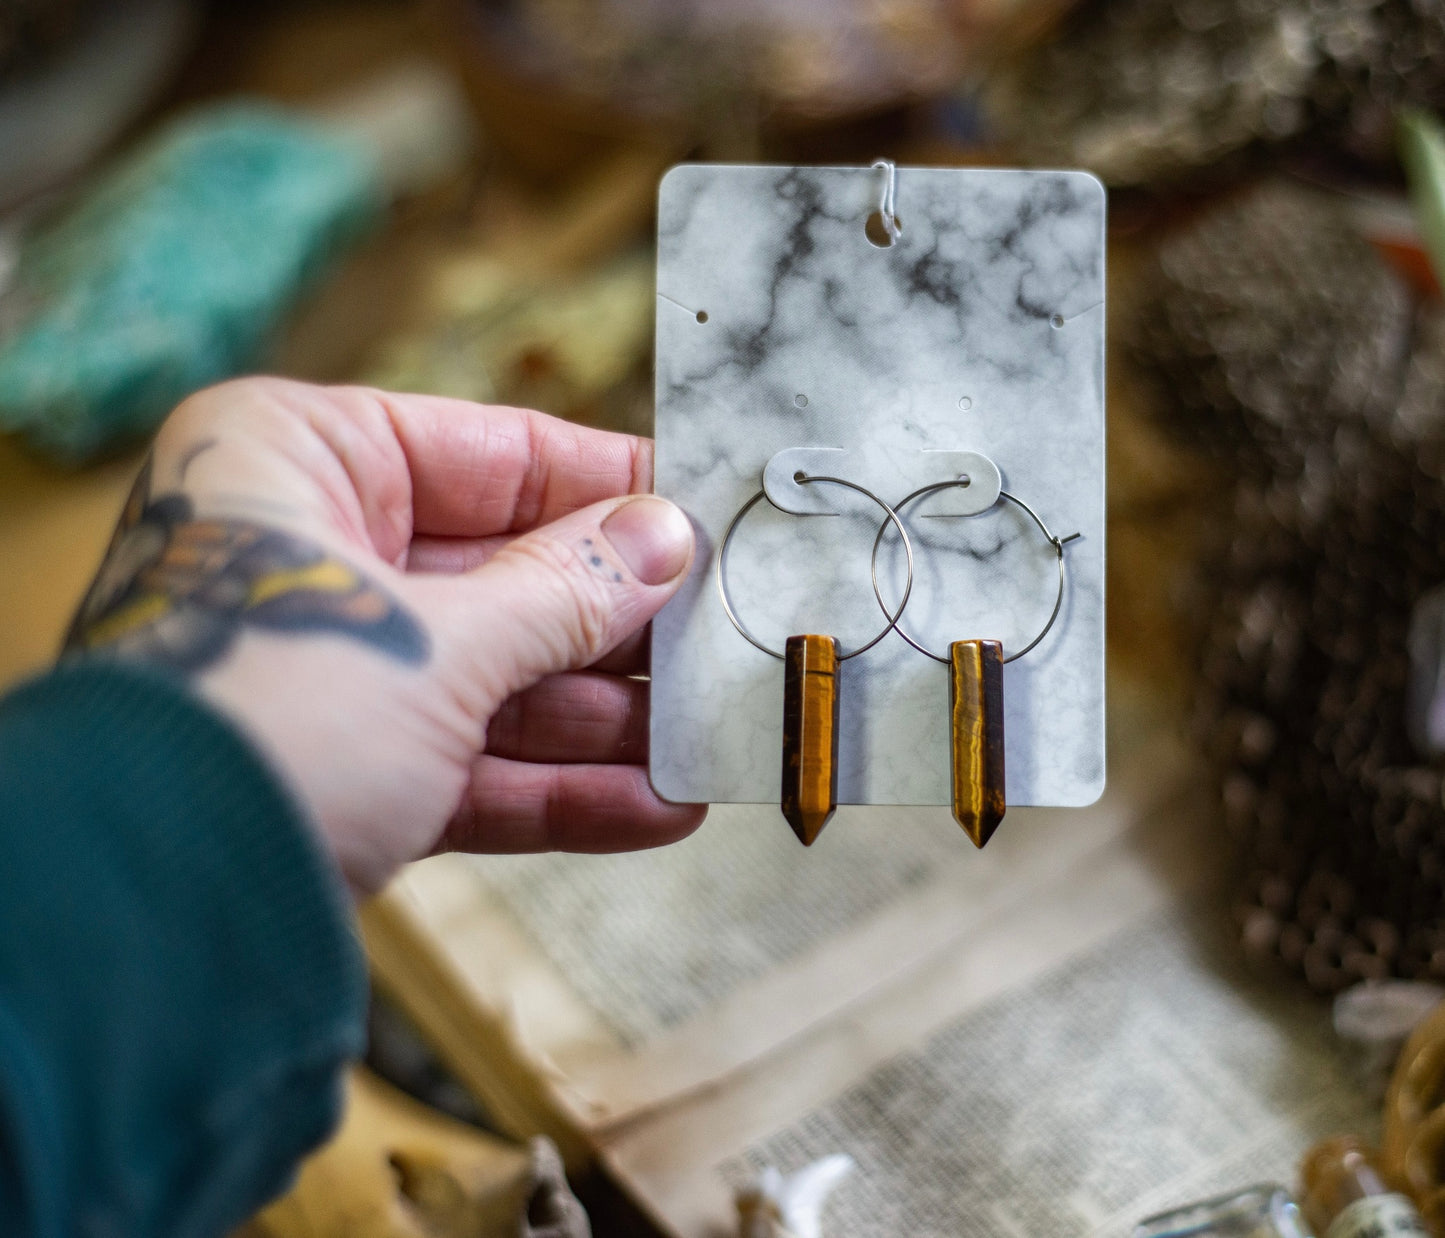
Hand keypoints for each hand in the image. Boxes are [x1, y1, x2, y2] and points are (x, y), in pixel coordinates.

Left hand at [63, 378, 704, 892]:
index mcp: (297, 462)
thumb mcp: (435, 641)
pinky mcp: (347, 775)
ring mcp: (329, 671)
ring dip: (609, 721)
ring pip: (499, 680)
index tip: (706, 509)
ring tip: (713, 733)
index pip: (492, 454)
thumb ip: (562, 591)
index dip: (609, 486)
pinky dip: (562, 791)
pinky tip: (661, 806)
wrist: (144, 918)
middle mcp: (307, 556)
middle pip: (507, 576)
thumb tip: (667, 538)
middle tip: (726, 635)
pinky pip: (475, 766)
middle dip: (619, 624)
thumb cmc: (259, 718)